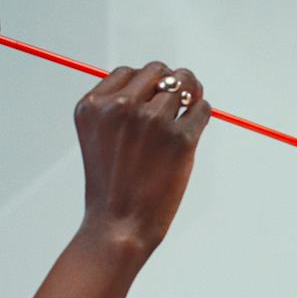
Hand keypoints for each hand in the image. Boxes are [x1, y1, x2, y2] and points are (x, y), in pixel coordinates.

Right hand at [72, 62, 212, 253]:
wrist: (119, 226)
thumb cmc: (112, 186)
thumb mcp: (100, 138)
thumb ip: (119, 108)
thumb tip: (165, 81)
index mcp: (94, 105)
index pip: (129, 72)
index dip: (145, 84)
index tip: (153, 99)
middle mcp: (121, 107)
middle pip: (157, 71)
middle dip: (171, 81)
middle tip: (181, 97)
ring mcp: (152, 121)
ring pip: (183, 86)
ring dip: (190, 96)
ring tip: (188, 113)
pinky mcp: (181, 138)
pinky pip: (202, 109)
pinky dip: (202, 114)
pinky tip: (194, 127)